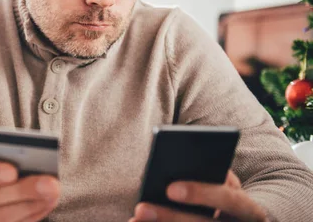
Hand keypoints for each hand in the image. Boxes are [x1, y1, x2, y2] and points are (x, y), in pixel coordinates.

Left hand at [130, 171, 267, 221]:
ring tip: (135, 218)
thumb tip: (176, 168)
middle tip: (142, 209)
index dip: (201, 194)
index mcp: (248, 210)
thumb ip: (211, 176)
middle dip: (171, 217)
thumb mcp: (226, 186)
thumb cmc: (227, 197)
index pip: (229, 200)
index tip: (170, 189)